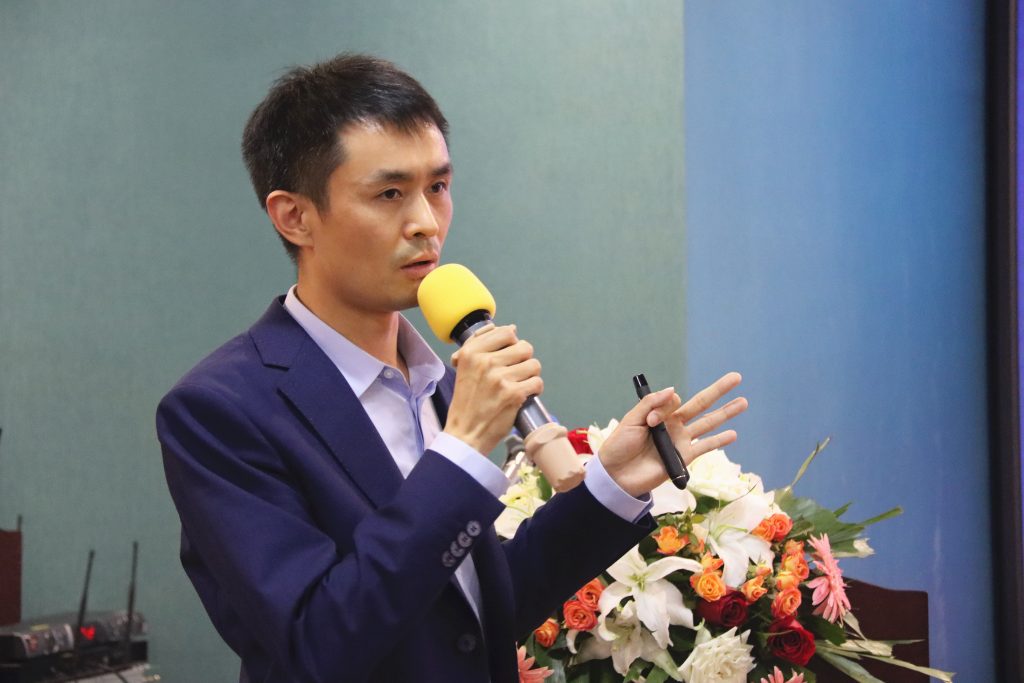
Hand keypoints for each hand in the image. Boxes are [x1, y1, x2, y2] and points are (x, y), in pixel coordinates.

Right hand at [443, 324, 542, 454]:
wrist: (465, 433)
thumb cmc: (466, 402)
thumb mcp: (464, 367)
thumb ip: (482, 346)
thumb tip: (511, 328)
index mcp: (471, 352)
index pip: (506, 332)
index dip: (512, 343)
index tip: (508, 356)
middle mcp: (485, 362)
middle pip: (524, 347)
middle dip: (523, 360)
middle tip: (514, 373)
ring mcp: (500, 378)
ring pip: (534, 364)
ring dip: (530, 375)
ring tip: (519, 384)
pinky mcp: (513, 394)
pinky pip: (537, 382)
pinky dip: (534, 389)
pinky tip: (524, 395)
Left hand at [599, 372, 747, 496]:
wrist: (617, 475)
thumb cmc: (620, 445)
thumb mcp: (631, 420)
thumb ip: (651, 404)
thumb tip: (674, 391)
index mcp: (659, 413)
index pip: (673, 400)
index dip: (665, 406)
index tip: (651, 421)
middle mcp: (674, 425)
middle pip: (700, 404)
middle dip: (718, 391)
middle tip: (736, 377)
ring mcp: (680, 441)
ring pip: (708, 424)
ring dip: (726, 413)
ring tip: (743, 402)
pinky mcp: (683, 458)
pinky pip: (704, 447)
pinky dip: (719, 441)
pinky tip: (733, 434)